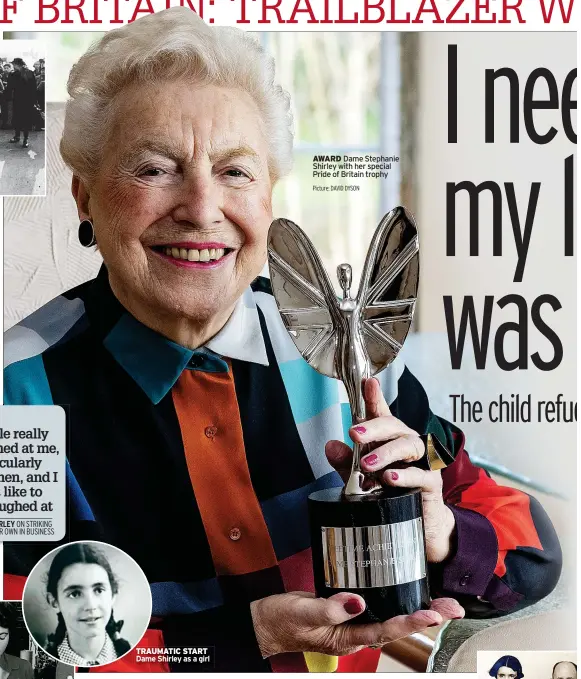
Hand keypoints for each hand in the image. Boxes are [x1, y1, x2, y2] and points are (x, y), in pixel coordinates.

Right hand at [251, 591, 462, 657]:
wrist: (267, 622)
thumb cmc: (282, 621)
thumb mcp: (303, 612)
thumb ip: (329, 608)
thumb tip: (357, 601)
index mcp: (347, 637)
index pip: (384, 630)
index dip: (408, 623)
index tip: (430, 615)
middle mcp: (357, 630)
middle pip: (398, 626)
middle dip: (426, 617)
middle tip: (453, 608)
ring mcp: (355, 621)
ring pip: (392, 616)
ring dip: (418, 609)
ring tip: (444, 603)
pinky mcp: (350, 608)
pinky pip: (379, 606)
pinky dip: (397, 599)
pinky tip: (409, 591)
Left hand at [325, 378, 455, 563]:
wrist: (421, 526)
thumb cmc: (391, 495)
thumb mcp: (361, 479)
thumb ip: (346, 463)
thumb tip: (330, 446)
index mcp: (390, 439)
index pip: (382, 414)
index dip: (375, 397)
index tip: (368, 383)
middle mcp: (408, 444)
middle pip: (394, 426)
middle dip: (373, 427)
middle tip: (354, 433)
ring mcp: (422, 462)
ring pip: (408, 446)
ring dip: (386, 453)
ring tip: (367, 464)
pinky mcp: (432, 482)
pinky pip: (420, 474)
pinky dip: (404, 476)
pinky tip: (390, 479)